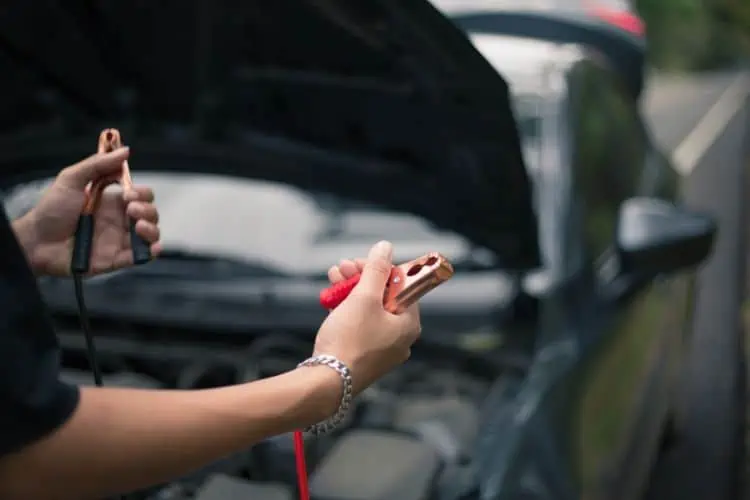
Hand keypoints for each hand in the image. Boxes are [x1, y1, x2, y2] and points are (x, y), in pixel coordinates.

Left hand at [21, 147, 161, 276]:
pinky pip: (142, 257)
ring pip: (151, 234)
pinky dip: (152, 252)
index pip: (140, 195)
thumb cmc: (51, 210)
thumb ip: (97, 164)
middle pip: (150, 213)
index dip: (141, 193)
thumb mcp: (71, 179)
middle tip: (130, 209)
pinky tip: (152, 246)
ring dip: (152, 228)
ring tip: (139, 226)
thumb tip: (125, 150)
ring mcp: (120, 240)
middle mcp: (120, 221)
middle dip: (147, 209)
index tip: (128, 193)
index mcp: (112, 202)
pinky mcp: (117, 259)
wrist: (36, 241)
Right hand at [313, 241, 420, 394]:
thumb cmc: (350, 340)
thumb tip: (385, 247)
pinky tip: (332, 297)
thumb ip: (376, 270)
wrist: (327, 382)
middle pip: (384, 297)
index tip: (362, 261)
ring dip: (351, 290)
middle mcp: (400, 338)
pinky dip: (347, 309)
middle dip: (361, 278)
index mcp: (409, 324)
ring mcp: (382, 349)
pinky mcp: (363, 356)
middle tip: (344, 267)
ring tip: (334, 276)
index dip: (381, 269)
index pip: (402, 286)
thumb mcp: (364, 298)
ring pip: (369, 310)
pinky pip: (359, 325)